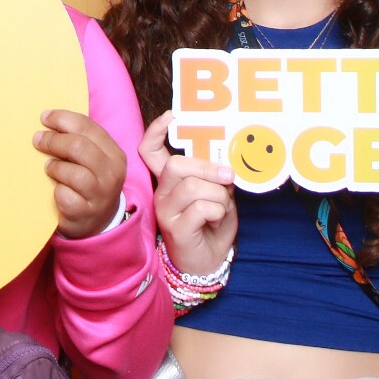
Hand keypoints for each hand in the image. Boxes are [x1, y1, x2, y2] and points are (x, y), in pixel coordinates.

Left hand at [37, 110, 126, 238]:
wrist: (96, 222)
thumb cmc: (88, 183)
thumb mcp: (92, 160)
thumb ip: (79, 140)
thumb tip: (48, 119)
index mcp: (114, 154)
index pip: (88, 127)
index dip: (62, 119)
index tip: (44, 117)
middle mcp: (111, 173)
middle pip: (79, 147)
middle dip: (53, 140)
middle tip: (38, 140)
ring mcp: (100, 195)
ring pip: (73, 173)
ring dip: (55, 167)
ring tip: (49, 168)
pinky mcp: (86, 213)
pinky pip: (65, 196)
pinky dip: (56, 191)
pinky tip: (55, 191)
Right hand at [141, 111, 237, 275]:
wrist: (208, 262)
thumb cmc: (212, 225)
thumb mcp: (218, 195)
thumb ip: (216, 177)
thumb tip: (225, 164)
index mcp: (170, 181)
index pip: (150, 151)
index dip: (156, 131)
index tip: (171, 116)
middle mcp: (162, 192)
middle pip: (177, 165)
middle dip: (209, 169)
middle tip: (229, 178)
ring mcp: (165, 210)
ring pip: (194, 187)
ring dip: (219, 196)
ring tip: (221, 210)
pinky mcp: (175, 228)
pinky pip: (201, 208)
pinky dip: (218, 213)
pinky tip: (214, 222)